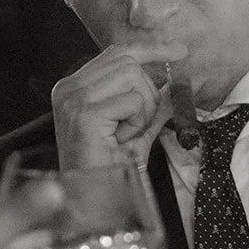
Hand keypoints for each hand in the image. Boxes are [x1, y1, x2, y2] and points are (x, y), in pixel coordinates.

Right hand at [52, 42, 186, 168]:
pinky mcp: (85, 113)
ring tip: (126, 133)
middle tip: (138, 124)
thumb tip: (174, 80)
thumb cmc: (112, 168)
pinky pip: (133, 101)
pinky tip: (121, 139)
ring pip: (132, 76)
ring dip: (143, 109)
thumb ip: (153, 102)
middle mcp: (68, 88)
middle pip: (128, 61)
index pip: (117, 52)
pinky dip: (138, 122)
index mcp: (74, 87)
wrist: (95, 200)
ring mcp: (73, 99)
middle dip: (148, 92)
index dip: (151, 48)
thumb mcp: (138, 127)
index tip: (180, 51)